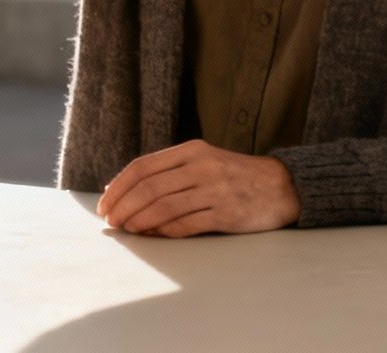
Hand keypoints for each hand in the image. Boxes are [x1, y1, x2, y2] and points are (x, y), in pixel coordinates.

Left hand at [96, 140, 299, 237]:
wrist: (282, 186)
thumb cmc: (234, 175)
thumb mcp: (203, 161)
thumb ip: (168, 172)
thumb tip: (121, 189)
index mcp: (192, 150)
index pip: (143, 167)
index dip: (119, 187)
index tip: (104, 204)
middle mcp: (202, 166)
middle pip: (149, 187)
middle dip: (123, 206)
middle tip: (110, 220)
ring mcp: (215, 190)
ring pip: (164, 206)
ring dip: (140, 221)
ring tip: (127, 229)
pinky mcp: (226, 214)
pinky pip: (187, 224)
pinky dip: (165, 231)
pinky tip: (154, 235)